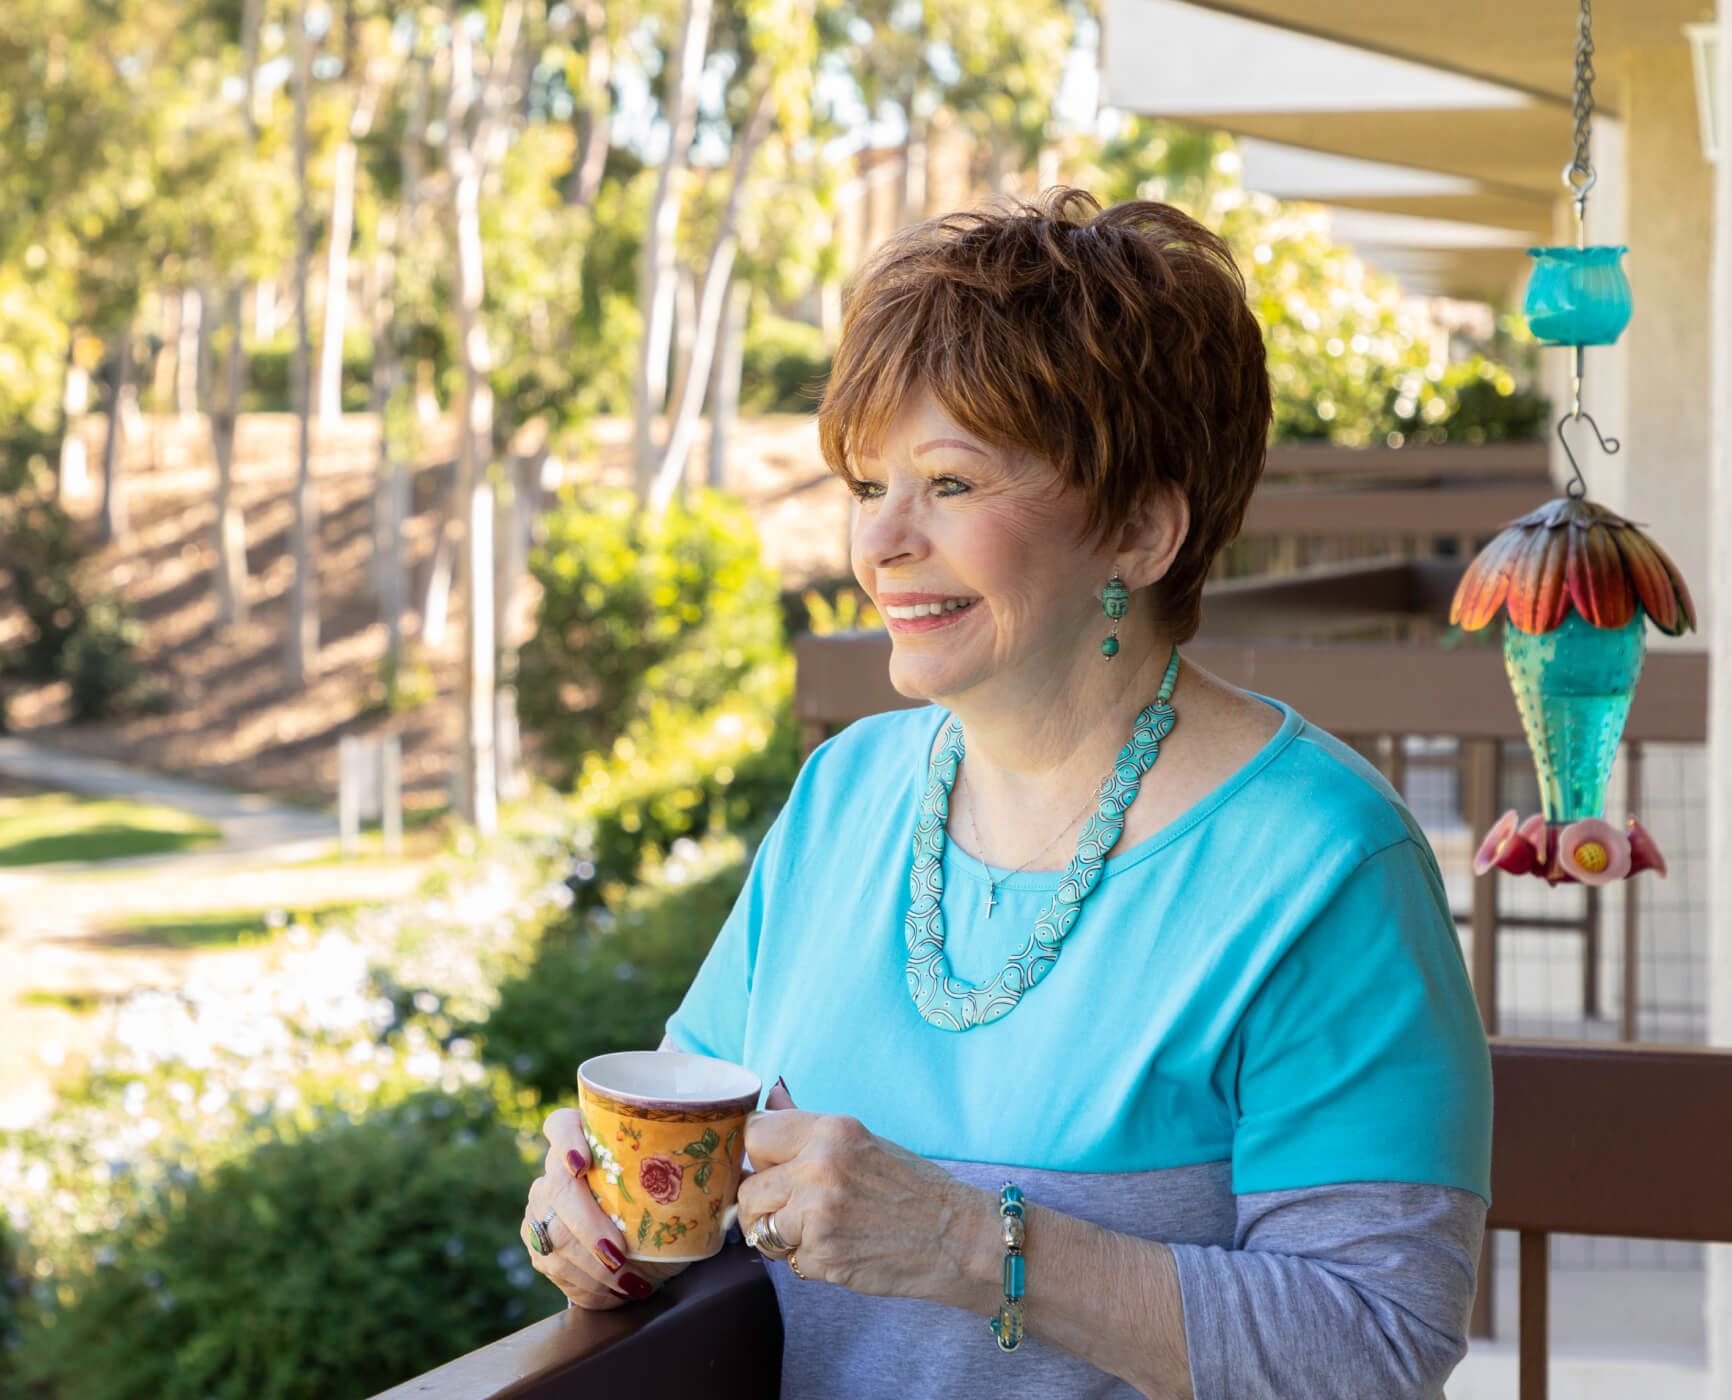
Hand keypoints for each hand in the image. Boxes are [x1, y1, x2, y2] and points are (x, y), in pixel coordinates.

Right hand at [521, 1108, 692, 1308]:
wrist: (647, 1230)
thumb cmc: (668, 1189)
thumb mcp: (684, 1169)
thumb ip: (703, 1155)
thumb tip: (745, 1149)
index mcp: (584, 1135)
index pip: (561, 1125)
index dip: (566, 1141)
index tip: (583, 1162)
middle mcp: (555, 1168)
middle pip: (557, 1190)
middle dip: (587, 1225)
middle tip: (619, 1253)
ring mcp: (542, 1207)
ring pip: (552, 1235)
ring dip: (591, 1267)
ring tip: (631, 1282)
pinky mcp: (539, 1243)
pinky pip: (553, 1267)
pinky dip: (587, 1286)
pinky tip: (616, 1293)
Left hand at [737, 1101, 996, 1306]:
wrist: (957, 1238)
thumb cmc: (914, 1188)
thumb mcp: (863, 1142)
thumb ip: (809, 1126)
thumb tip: (773, 1094)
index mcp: (830, 1131)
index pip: (754, 1133)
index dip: (757, 1154)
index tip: (767, 1167)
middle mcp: (819, 1167)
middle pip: (747, 1186)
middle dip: (761, 1202)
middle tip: (789, 1209)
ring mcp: (817, 1214)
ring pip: (758, 1228)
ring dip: (777, 1235)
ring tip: (813, 1231)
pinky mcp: (822, 1256)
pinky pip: (787, 1260)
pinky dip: (805, 1260)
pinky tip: (837, 1249)